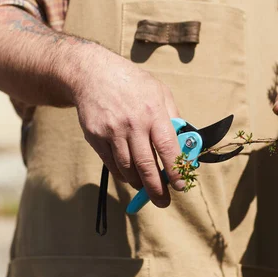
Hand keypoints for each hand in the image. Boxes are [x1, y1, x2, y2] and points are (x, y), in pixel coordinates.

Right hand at [71, 47, 183, 207]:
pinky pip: (111, 164)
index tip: (180, 186)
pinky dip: (123, 174)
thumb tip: (185, 143)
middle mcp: (133, 124)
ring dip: (139, 183)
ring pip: (127, 168)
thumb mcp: (160, 92)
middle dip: (156, 188)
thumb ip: (174, 117)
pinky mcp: (95, 137)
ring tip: (147, 188)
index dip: (175, 170)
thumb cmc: (133, 84)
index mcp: (153, 112)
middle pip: (146, 165)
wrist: (93, 75)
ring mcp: (112, 132)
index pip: (168, 148)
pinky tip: (130, 176)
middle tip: (163, 201)